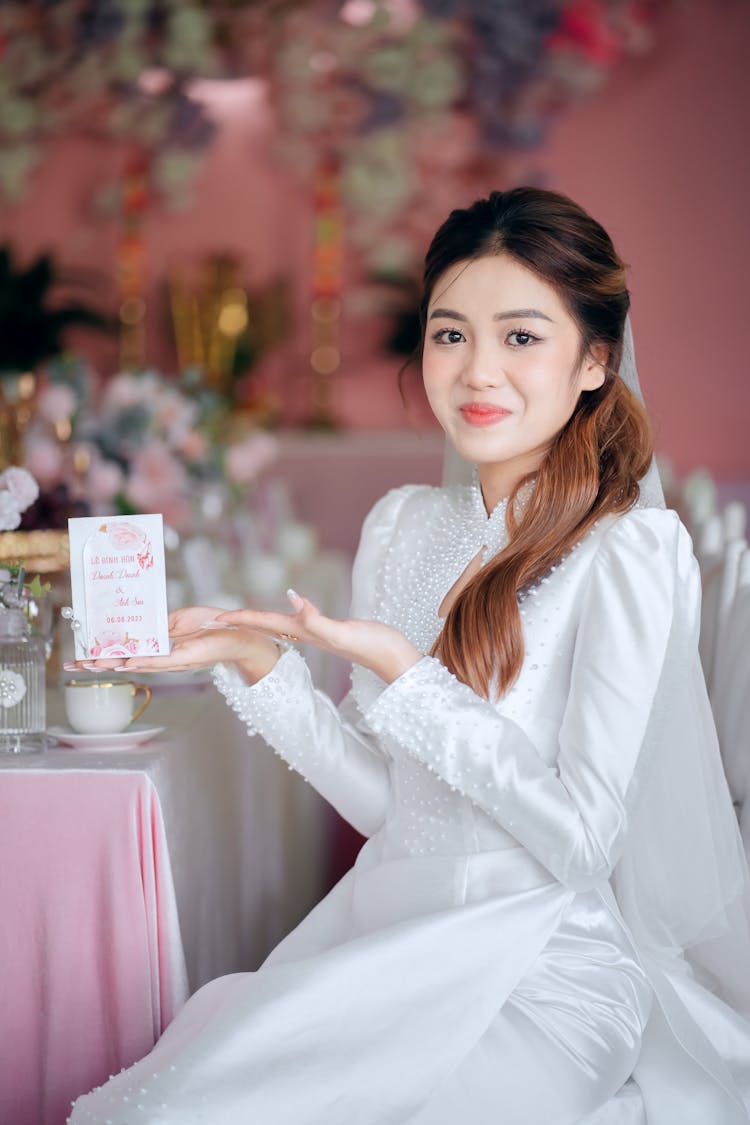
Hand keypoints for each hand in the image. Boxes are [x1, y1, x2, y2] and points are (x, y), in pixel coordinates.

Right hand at [65, 605, 279, 683]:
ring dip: (115, 665)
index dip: (104, 654)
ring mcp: (171, 659)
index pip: (126, 652)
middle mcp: (161, 657)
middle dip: (100, 664)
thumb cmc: (210, 625)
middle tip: (76, 666)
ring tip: (93, 666)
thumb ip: (159, 624)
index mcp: (158, 647)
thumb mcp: (179, 619)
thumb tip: (139, 623)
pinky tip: (128, 664)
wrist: (236, 632)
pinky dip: (144, 661)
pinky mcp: (184, 657)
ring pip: (138, 663)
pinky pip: (161, 661)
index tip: (82, 657)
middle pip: (125, 662)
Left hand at [217, 589, 421, 683]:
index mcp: (305, 633)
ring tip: (236, 618)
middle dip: (240, 622)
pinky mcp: (328, 632)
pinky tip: (280, 618)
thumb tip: (293, 598)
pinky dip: (280, 620)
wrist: (395, 660)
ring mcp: (316, 635)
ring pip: (277, 626)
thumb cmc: (374, 646)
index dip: (240, 619)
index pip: (265, 623)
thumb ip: (317, 619)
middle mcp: (306, 635)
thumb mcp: (343, 632)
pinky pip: (295, 624)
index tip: (214, 618)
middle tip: (213, 619)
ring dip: (256, 622)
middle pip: (265, 625)